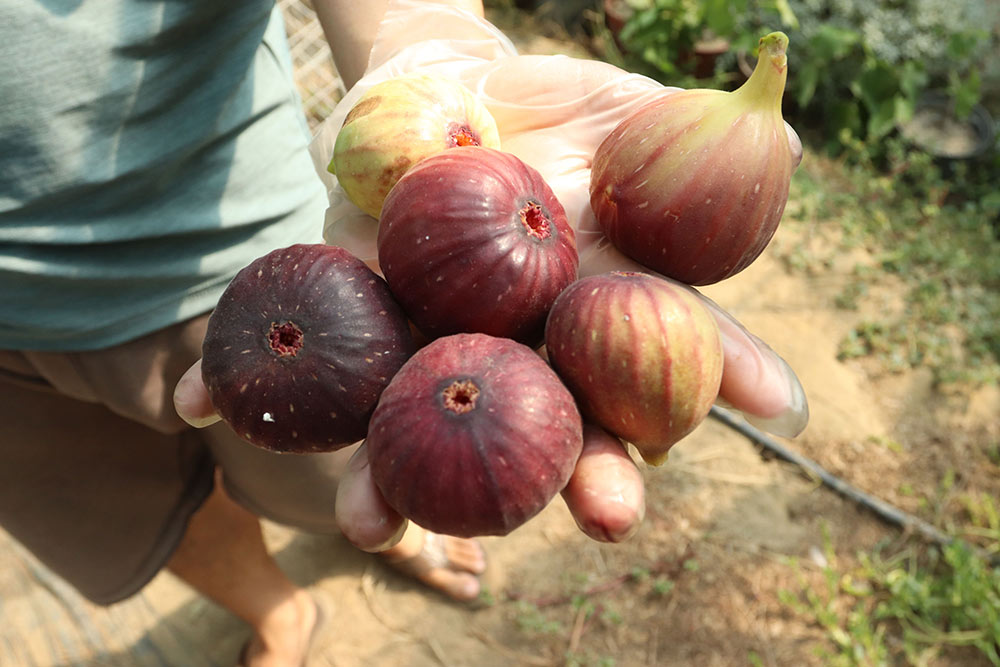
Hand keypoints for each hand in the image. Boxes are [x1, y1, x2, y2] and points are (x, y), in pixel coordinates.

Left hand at [175, 6, 807, 549]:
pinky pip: (300, 354)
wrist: (461, 91)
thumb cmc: (564, 114)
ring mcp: (430, 345)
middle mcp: (515, 354)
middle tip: (602, 522)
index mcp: (587, 321)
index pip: (645, 377)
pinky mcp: (355, 316)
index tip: (688, 465)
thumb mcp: (638, 120)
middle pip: (538, 433)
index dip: (672, 416)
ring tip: (362, 520)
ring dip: (384, 481)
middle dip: (561, 481)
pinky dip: (245, 377)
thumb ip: (701, 151)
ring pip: (410, 426)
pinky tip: (204, 401)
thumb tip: (791, 148)